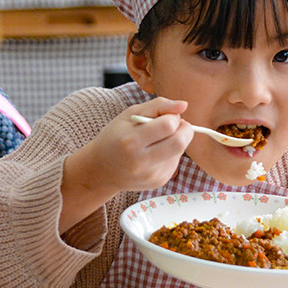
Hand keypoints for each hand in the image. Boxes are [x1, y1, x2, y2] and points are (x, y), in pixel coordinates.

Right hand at [59, 97, 192, 231]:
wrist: (102, 170)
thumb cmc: (116, 136)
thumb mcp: (130, 114)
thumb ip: (158, 105)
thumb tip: (184, 105)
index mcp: (131, 140)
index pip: (168, 126)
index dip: (173, 117)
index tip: (167, 116)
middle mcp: (141, 161)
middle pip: (179, 142)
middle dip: (185, 129)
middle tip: (176, 124)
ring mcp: (151, 175)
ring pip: (180, 152)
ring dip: (177, 140)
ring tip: (160, 138)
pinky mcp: (158, 182)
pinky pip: (175, 162)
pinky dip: (172, 153)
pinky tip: (157, 152)